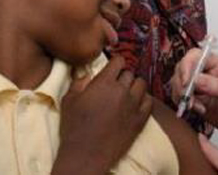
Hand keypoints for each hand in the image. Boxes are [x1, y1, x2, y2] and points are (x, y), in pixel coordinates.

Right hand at [54, 56, 151, 174]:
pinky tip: (137, 103)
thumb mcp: (68, 101)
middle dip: (122, 76)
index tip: (112, 68)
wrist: (86, 156)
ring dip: (134, 86)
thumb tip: (87, 75)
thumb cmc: (74, 128)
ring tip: (127, 92)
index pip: (118, 61)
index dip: (115, 62)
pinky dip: (144, 100)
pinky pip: (149, 102)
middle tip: (116, 84)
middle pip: (129, 73)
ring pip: (141, 85)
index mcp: (104, 83)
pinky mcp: (140, 120)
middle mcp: (122, 90)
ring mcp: (133, 105)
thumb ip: (78, 83)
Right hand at [172, 49, 217, 137]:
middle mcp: (208, 74)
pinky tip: (196, 111)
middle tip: (188, 98)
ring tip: (195, 107)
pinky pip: (182, 97)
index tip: (187, 82)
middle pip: (183, 68)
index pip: (196, 56)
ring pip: (180, 82)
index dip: (187, 65)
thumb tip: (197, 79)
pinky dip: (183, 104)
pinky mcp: (198, 100)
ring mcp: (202, 87)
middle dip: (181, 83)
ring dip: (181, 95)